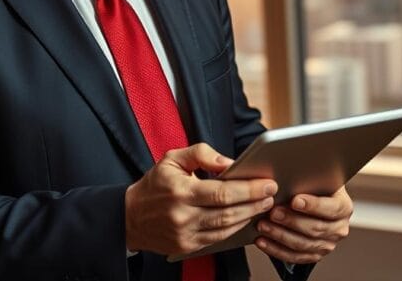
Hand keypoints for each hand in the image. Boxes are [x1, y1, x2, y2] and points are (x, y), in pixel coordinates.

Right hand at [125, 143, 277, 255]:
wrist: (130, 216)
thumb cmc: (154, 185)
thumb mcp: (172, 158)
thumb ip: (201, 154)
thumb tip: (229, 163)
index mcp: (180, 191)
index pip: (223, 192)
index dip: (249, 189)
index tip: (267, 182)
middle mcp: (183, 216)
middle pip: (229, 212)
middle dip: (254, 202)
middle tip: (271, 193)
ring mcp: (185, 235)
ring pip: (226, 228)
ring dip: (249, 216)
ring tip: (262, 204)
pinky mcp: (187, 247)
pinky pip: (218, 239)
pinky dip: (235, 229)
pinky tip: (245, 218)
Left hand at [255, 186, 352, 264]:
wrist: (316, 199)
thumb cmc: (314, 187)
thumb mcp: (316, 180)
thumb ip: (308, 181)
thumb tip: (287, 180)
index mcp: (344, 207)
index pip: (331, 208)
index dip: (313, 205)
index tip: (295, 201)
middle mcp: (339, 228)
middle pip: (315, 228)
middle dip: (291, 221)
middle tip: (273, 212)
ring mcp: (328, 244)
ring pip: (303, 244)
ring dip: (280, 235)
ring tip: (264, 226)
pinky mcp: (314, 255)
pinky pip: (294, 257)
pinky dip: (276, 249)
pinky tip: (263, 241)